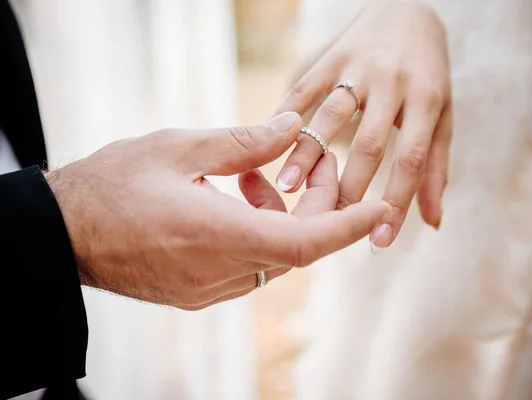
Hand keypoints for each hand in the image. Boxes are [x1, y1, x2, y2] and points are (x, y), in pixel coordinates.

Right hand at [46, 112, 389, 309]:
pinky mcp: (196, 292)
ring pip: (273, 256)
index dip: (347, 226)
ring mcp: (206, 289)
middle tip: (310, 162)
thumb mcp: (179, 148)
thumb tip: (291, 127)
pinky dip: (258, 232)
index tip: (379, 210)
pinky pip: (248, 264)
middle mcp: (217, 271)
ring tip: (249, 173)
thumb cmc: (111, 186)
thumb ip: (243, 142)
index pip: (303, 243)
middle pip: (295, 246)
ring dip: (280, 215)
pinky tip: (234, 198)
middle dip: (316, 205)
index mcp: (215, 234)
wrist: (61, 233)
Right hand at [275, 1, 451, 251]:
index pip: (412, 160)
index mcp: (427, 100)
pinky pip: (305, 86)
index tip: (378, 243)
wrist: (407, 10)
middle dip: (349, 186)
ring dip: (308, 151)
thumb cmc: (428, 74)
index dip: (396, 203)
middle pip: (370, 142)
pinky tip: (269, 143)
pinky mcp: (331, 57)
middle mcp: (393, 83)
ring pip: (331, 114)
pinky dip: (286, 114)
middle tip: (328, 224)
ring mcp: (359, 67)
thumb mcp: (443, 116)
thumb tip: (433, 223)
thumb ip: (436, 168)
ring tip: (288, 186)